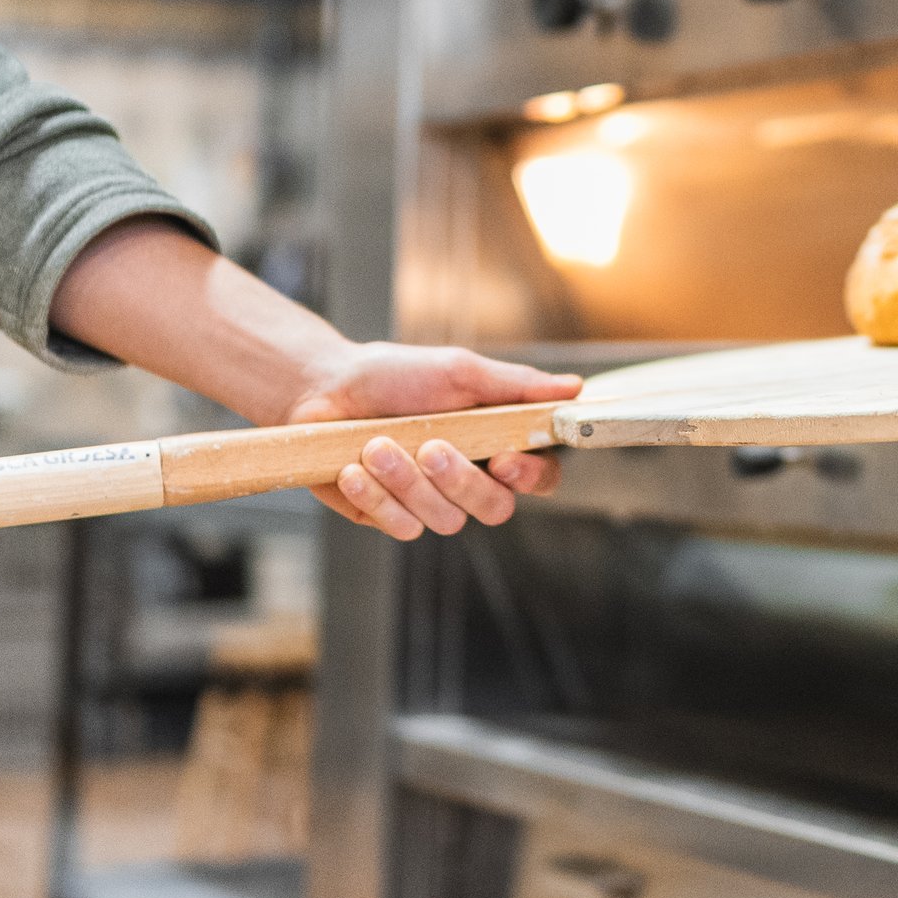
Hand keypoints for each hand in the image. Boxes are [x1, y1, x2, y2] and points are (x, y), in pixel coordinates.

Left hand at [48, 222, 580, 540]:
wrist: (321, 390)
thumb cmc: (394, 375)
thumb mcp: (458, 370)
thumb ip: (516, 386)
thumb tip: (575, 389)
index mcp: (497, 442)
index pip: (541, 476)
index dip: (532, 476)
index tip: (507, 458)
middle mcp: (469, 478)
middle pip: (495, 509)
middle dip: (462, 481)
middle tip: (431, 446)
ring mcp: (430, 503)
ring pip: (445, 520)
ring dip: (408, 482)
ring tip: (377, 444)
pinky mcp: (390, 518)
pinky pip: (401, 527)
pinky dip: (377, 496)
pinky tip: (355, 467)